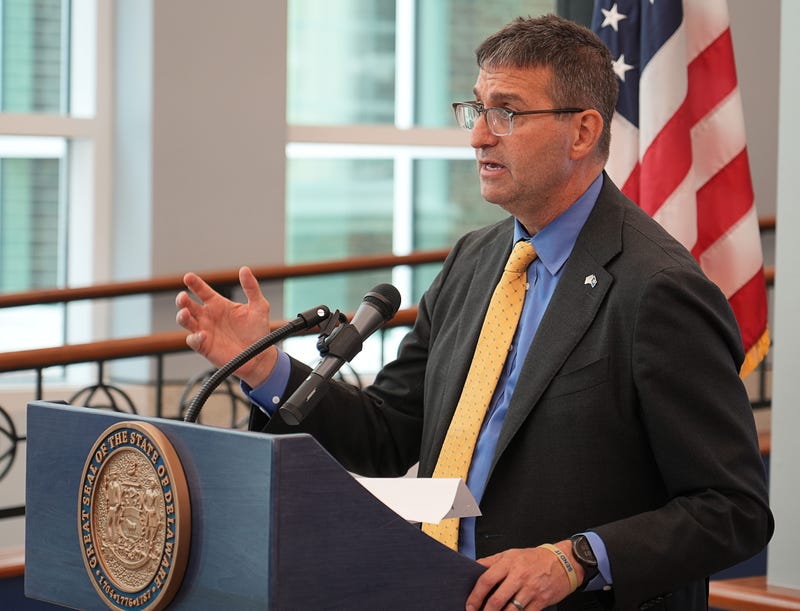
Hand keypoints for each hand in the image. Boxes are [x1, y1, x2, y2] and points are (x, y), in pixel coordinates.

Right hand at [175, 266, 275, 386]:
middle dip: (182, 300)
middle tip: (183, 297)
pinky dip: (194, 337)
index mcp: (218, 304)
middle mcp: (208, 316)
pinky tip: (202, 335)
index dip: (195, 284)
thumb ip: (251, 288)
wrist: (259, 355)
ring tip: (185, 313)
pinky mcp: (204, 346)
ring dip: (182, 317)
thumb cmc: (258, 330)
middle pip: (188, 305)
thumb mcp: (259, 306)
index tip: (188, 277)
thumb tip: (245, 269)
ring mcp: (204, 331)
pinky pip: (193, 341)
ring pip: (185, 321)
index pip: (202, 291)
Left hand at [466, 542, 581, 610]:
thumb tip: (474, 569)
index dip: (475, 595)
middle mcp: (519, 576)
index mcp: (509, 563)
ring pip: (511, 610)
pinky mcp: (541, 600)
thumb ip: (491, 561)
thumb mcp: (511, 554)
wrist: (563, 562)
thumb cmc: (534, 558)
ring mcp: (531, 589)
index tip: (470, 605)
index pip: (486, 580)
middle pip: (497, 599)